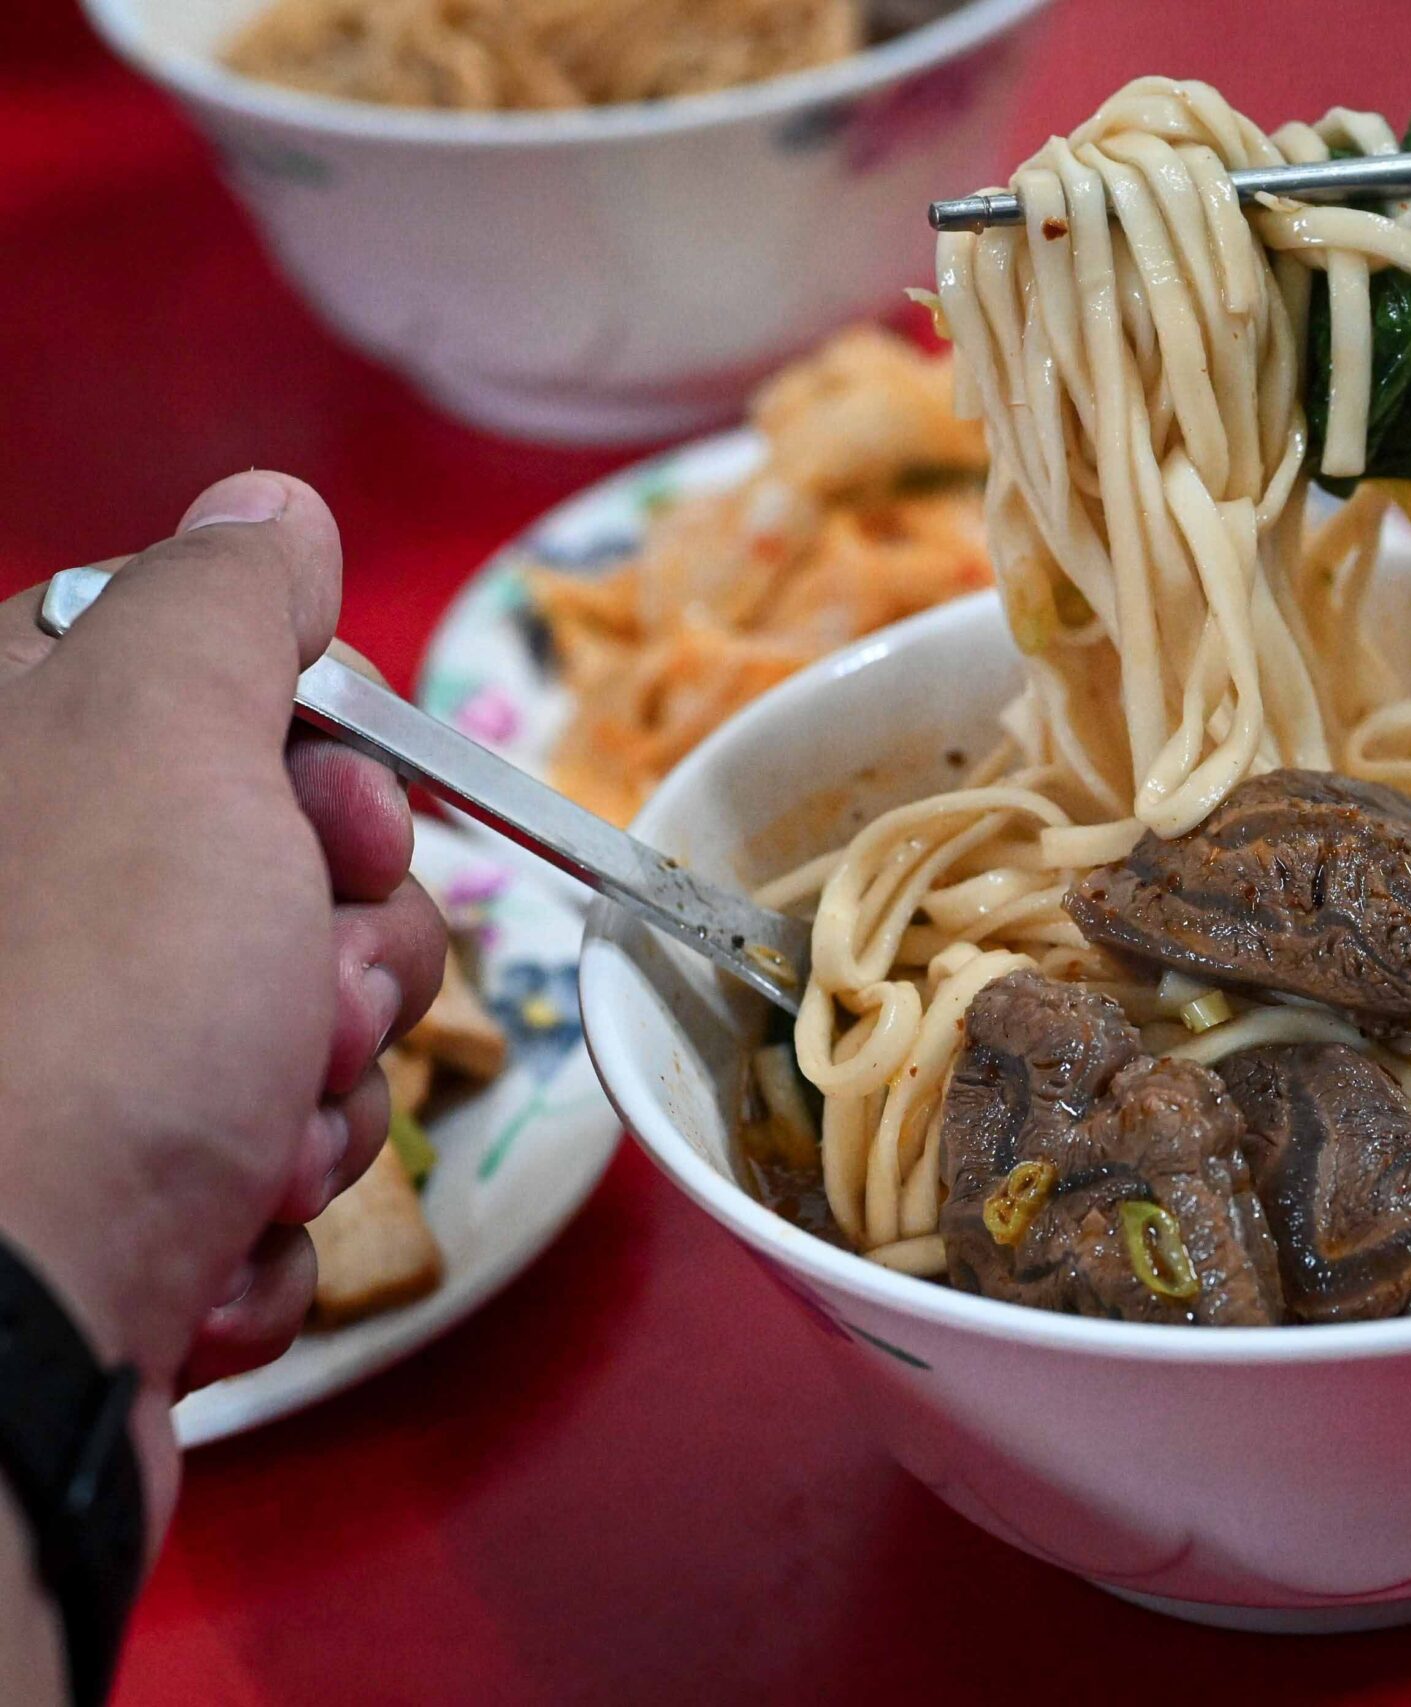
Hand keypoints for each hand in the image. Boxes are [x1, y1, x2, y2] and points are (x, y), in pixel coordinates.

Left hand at [0, 472, 443, 1544]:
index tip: (350, 823)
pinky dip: (262, 1219)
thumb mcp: (163, 739)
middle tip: (305, 1006)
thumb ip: (224, 605)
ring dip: (320, 1103)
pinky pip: (241, 1184)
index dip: (316, 762)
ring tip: (256, 1152)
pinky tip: (211, 1244)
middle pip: (264, 881)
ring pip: (275, 1043)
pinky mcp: (80, 1225)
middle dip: (342, 959)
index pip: (195, 699)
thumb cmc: (87, 1019)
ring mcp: (40, 1081)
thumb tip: (267, 509)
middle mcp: (10, 915)